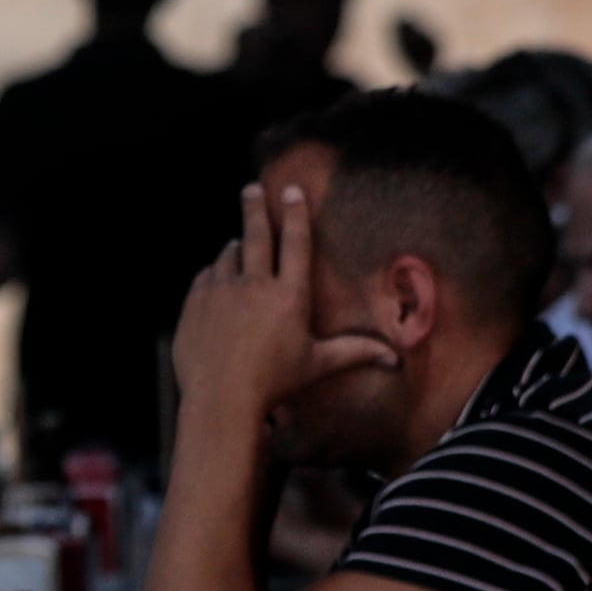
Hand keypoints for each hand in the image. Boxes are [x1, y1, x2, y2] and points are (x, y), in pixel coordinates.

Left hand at [173, 175, 393, 430]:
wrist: (221, 400)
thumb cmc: (274, 384)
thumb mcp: (317, 364)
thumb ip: (355, 353)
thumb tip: (396, 359)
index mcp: (289, 295)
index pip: (296, 243)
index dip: (296, 214)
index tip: (292, 192)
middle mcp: (255, 286)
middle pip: (257, 235)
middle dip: (255, 208)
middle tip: (251, 190)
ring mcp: (222, 291)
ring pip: (229, 255)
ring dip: (236, 247)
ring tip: (239, 245)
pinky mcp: (195, 302)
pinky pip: (206, 276)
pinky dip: (214, 273)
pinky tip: (218, 277)